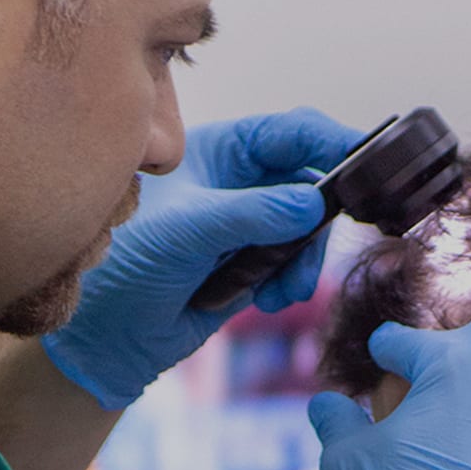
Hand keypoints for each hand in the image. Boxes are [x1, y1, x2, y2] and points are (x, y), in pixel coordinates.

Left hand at [43, 108, 363, 409]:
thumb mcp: (186, 231)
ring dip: (306, 259)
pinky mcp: (252, 266)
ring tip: (284, 289)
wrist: (106, 337)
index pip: (290, 132)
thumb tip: (311, 205)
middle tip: (318, 241)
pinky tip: (269, 299)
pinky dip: (292, 282)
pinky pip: (295, 265)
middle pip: (310, 182)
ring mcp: (248, 225)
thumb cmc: (126, 266)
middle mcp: (238, 182)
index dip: (330, 141)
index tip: (363, 163)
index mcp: (220, 151)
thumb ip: (250, 214)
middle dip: (321, 217)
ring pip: (309, 229)